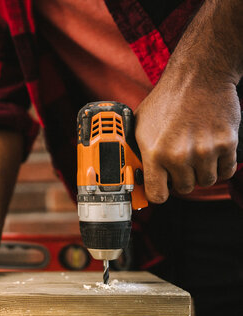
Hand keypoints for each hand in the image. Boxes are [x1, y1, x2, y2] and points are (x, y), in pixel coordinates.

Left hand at [135, 74, 240, 202]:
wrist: (198, 77)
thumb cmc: (167, 100)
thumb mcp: (139, 125)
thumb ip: (138, 152)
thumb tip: (132, 174)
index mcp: (154, 152)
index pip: (157, 195)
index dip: (159, 193)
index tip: (161, 188)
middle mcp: (179, 155)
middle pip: (184, 189)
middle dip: (181, 178)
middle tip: (180, 161)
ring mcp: (205, 150)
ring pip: (205, 181)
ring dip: (201, 172)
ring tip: (195, 152)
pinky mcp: (227, 143)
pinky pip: (226, 171)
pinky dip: (220, 166)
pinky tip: (211, 151)